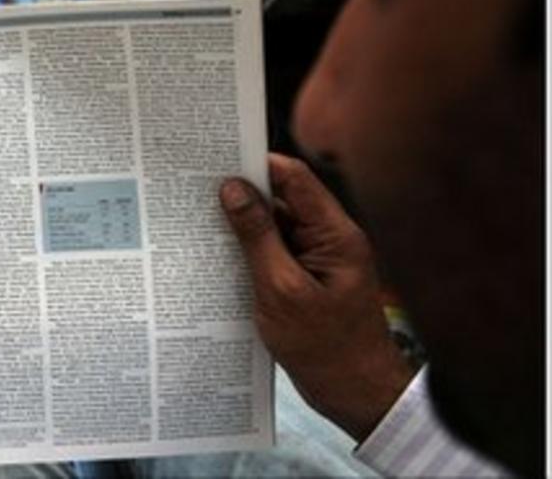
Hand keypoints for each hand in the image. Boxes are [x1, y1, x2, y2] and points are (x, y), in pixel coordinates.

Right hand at [220, 154, 414, 441]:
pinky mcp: (307, 279)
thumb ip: (257, 237)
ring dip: (243, 225)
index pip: (295, 178)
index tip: (216, 157)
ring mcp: (319, 259)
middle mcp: (330, 238)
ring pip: (276, 226)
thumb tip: (232, 189)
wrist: (355, 394)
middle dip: (243, 194)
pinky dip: (250, 251)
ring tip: (199, 220)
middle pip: (283, 199)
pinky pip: (276, 252)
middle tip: (196, 189)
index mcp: (336, 234)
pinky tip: (220, 255)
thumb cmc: (324, 347)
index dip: (257, 163)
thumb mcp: (281, 289)